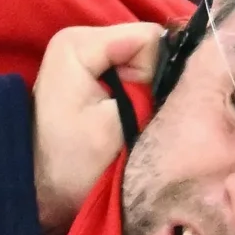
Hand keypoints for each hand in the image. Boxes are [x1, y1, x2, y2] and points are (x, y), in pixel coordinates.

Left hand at [32, 22, 163, 234]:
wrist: (41, 195)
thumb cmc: (72, 167)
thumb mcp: (115, 127)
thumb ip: (153, 89)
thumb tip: (193, 70)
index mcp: (79, 43)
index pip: (152, 39)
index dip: (161, 75)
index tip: (147, 111)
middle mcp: (82, 39)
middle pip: (151, 49)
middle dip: (157, 83)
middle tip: (142, 121)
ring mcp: (89, 56)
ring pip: (149, 64)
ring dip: (151, 94)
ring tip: (136, 124)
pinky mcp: (97, 75)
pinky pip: (138, 76)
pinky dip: (141, 98)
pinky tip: (130, 121)